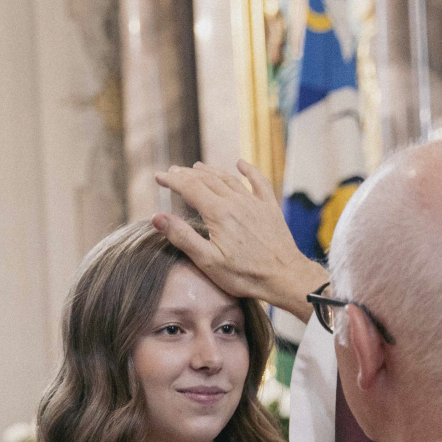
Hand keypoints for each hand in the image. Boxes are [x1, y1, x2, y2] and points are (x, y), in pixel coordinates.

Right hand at [152, 159, 327, 320]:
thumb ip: (182, 237)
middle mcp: (236, 202)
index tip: (158, 176)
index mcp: (219, 213)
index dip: (172, 180)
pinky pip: (259, 182)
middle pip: (207, 180)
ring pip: (229, 179)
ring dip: (211, 171)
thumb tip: (157, 217)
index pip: (189, 188)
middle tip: (173, 172)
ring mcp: (255, 203)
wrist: (284, 277)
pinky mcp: (270, 208)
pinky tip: (241, 164)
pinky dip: (249, 170)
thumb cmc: (244, 274)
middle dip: (187, 174)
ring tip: (197, 166)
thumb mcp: (207, 261)